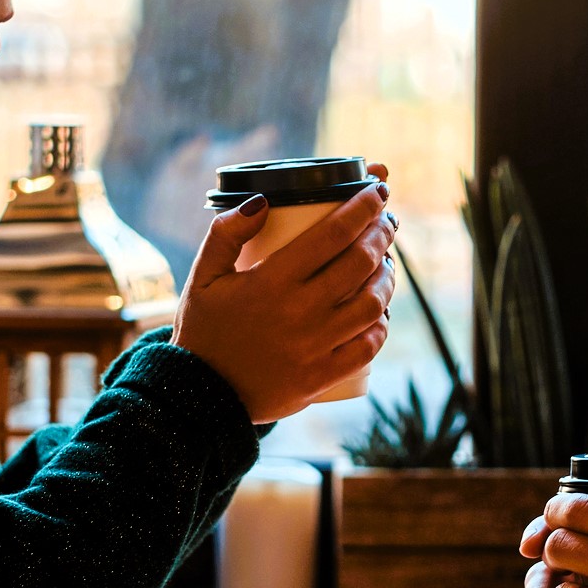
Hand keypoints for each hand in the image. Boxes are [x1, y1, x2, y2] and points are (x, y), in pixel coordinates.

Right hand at [172, 178, 395, 422]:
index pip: (333, 233)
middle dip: (382, 234)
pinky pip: (367, 347)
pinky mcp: (322, 377)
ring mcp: (314, 346)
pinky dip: (380, 325)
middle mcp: (298, 311)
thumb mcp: (203, 277)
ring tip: (386, 263)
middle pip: (360, 262)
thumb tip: (262, 200)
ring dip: (387, 278)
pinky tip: (379, 311)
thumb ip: (225, 233)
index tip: (377, 191)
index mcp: (271, 280)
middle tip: (387, 222)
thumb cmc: (204, 330)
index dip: (363, 207)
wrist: (199, 396)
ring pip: (371, 304)